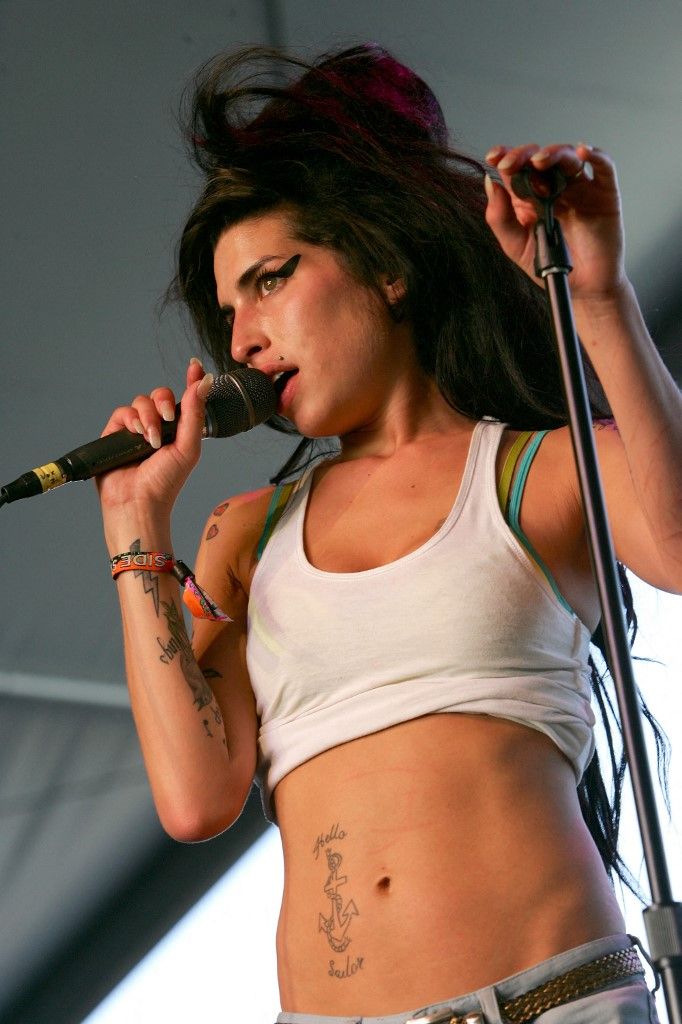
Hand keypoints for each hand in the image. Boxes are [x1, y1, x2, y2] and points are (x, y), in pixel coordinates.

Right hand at [96, 358, 211, 519]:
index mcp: (178, 431)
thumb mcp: (189, 447)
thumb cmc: (166, 483)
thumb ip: (195, 413)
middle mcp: (157, 427)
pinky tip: (138, 435)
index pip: (184, 399)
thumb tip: (204, 381)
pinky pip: (123, 412)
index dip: (190, 381)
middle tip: (168, 419)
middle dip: (164, 402)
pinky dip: (132, 420)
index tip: (194, 366)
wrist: (139, 501)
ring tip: (152, 439)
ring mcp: (136, 430)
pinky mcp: (115, 434)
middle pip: (160, 396)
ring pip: (141, 402)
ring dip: (148, 416)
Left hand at [483, 143, 625, 300]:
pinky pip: (604, 166)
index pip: (517, 169)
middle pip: (540, 157)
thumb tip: (491, 184)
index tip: (494, 157)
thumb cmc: (550, 267)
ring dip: (553, 153)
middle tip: (513, 163)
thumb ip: (500, 218)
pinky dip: (595, 154)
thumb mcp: (516, 246)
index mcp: (530, 197)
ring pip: (568, 157)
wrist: (583, 288)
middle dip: (525, 155)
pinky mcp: (604, 192)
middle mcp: (554, 187)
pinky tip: (581, 152)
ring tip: (540, 161)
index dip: (506, 157)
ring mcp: (579, 187)